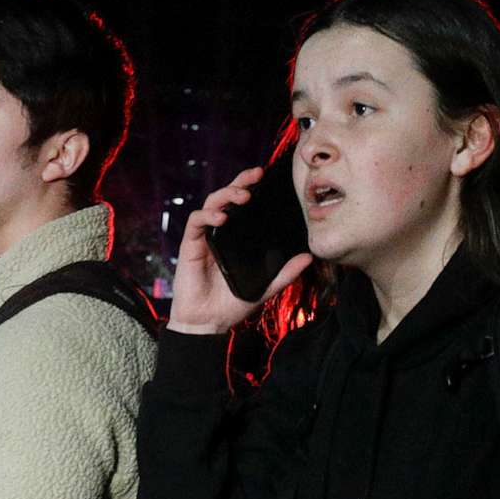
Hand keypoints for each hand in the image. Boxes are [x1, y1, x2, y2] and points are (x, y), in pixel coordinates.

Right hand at [164, 166, 313, 336]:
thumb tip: (309, 257)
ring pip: (211, 203)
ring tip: (243, 195)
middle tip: (256, 175)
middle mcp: (219, 233)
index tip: (265, 178)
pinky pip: (196, 221)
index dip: (250, 188)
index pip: (242, 206)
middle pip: (226, 197)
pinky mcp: (190, 245)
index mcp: (235, 238)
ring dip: (226, 194)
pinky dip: (208, 215)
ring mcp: (204, 237)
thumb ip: (285, 273)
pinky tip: (222, 217)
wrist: (207, 323)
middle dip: (240, 182)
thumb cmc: (231, 305)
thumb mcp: (265, 287)